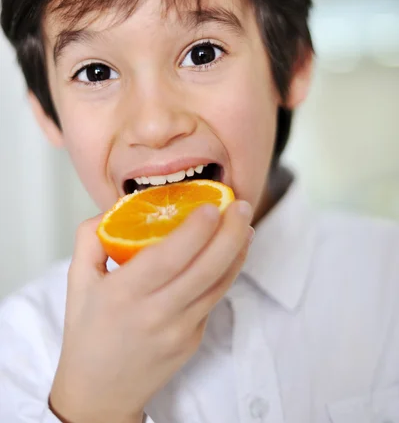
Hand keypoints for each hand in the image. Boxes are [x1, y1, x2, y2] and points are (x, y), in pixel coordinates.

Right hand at [50, 199, 253, 422]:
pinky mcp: (193, 340)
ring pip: (218, 284)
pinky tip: (232, 250)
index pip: (167, 258)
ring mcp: (179, 330)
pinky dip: (228, 271)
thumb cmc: (87, 331)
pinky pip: (214, 298)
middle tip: (241, 205)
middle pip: (205, 269)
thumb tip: (118, 206)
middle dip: (230, 233)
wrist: (99, 393)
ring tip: (243, 222)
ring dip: (237, 250)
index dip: (194, 231)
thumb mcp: (77, 280)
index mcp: (123, 294)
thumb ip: (91, 237)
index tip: (211, 206)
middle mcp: (156, 314)